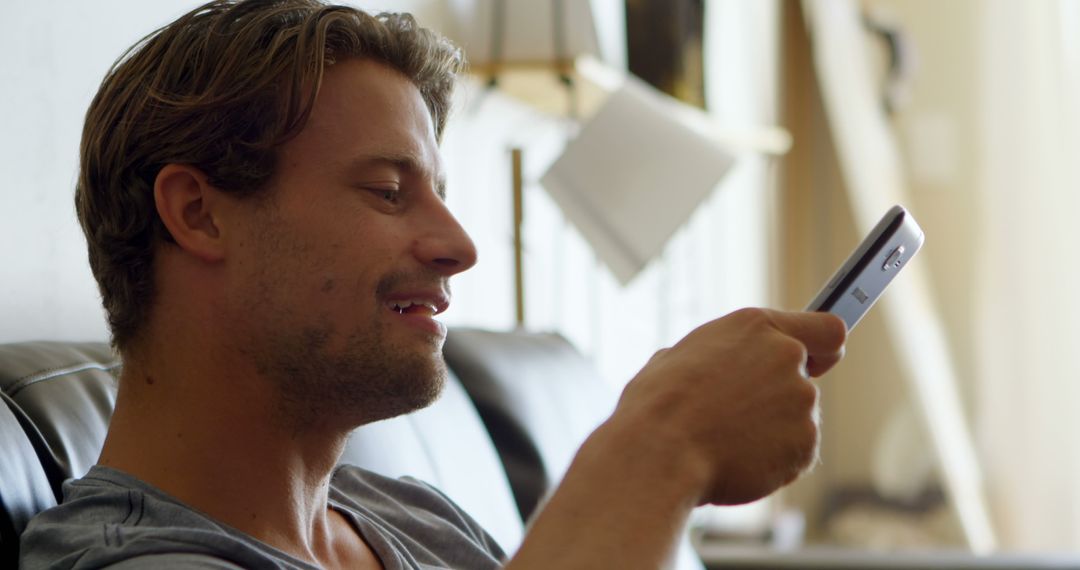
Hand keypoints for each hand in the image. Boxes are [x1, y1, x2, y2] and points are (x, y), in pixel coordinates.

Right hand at [606, 308, 846, 505]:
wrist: (660, 453)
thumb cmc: (657, 405)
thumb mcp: (676, 359)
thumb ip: (713, 356)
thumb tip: (708, 368)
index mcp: (755, 326)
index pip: (826, 328)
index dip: (822, 348)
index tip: (817, 362)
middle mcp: (786, 356)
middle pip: (803, 378)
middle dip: (777, 398)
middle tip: (735, 417)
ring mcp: (802, 400)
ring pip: (795, 418)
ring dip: (771, 431)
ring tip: (723, 442)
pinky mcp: (806, 443)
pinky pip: (794, 453)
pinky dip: (772, 461)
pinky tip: (735, 462)